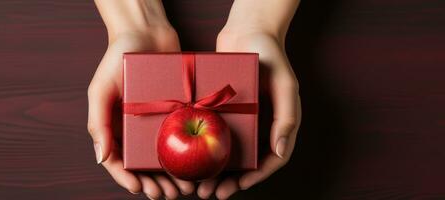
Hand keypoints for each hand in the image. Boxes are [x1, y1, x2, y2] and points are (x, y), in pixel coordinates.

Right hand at [88, 1, 193, 198]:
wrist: (147, 33)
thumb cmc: (117, 59)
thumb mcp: (101, 89)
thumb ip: (98, 122)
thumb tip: (100, 158)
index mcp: (115, 127)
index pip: (118, 162)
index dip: (128, 179)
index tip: (142, 189)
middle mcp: (136, 128)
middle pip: (145, 165)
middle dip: (156, 183)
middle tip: (168, 194)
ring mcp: (158, 121)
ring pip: (166, 156)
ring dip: (174, 175)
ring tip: (185, 187)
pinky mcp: (177, 111)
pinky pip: (183, 136)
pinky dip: (189, 153)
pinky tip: (198, 163)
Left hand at [196, 0, 300, 198]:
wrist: (247, 32)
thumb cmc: (272, 57)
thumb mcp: (286, 86)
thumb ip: (287, 118)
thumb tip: (280, 151)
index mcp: (277, 125)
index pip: (270, 160)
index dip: (255, 178)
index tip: (238, 187)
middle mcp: (258, 126)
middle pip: (244, 163)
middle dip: (229, 182)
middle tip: (210, 194)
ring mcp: (238, 120)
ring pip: (225, 153)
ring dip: (212, 171)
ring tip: (197, 186)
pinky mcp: (219, 110)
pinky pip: (211, 133)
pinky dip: (201, 148)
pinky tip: (188, 158)